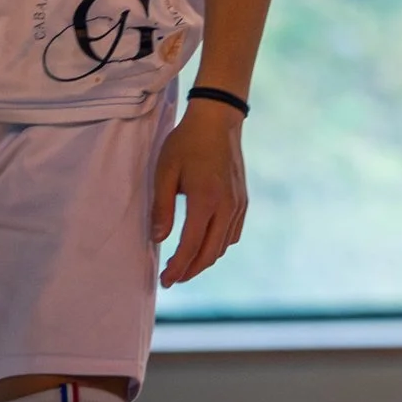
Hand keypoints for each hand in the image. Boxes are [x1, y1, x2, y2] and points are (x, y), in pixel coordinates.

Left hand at [150, 99, 249, 286]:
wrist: (218, 121)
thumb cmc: (186, 144)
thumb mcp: (164, 173)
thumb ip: (162, 208)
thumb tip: (158, 239)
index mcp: (205, 200)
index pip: (191, 246)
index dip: (177, 267)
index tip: (164, 280)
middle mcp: (227, 206)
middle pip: (211, 252)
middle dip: (191, 270)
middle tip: (173, 278)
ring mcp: (238, 204)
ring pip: (224, 245)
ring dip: (205, 260)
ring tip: (185, 265)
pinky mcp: (243, 200)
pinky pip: (233, 233)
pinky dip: (218, 246)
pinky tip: (205, 245)